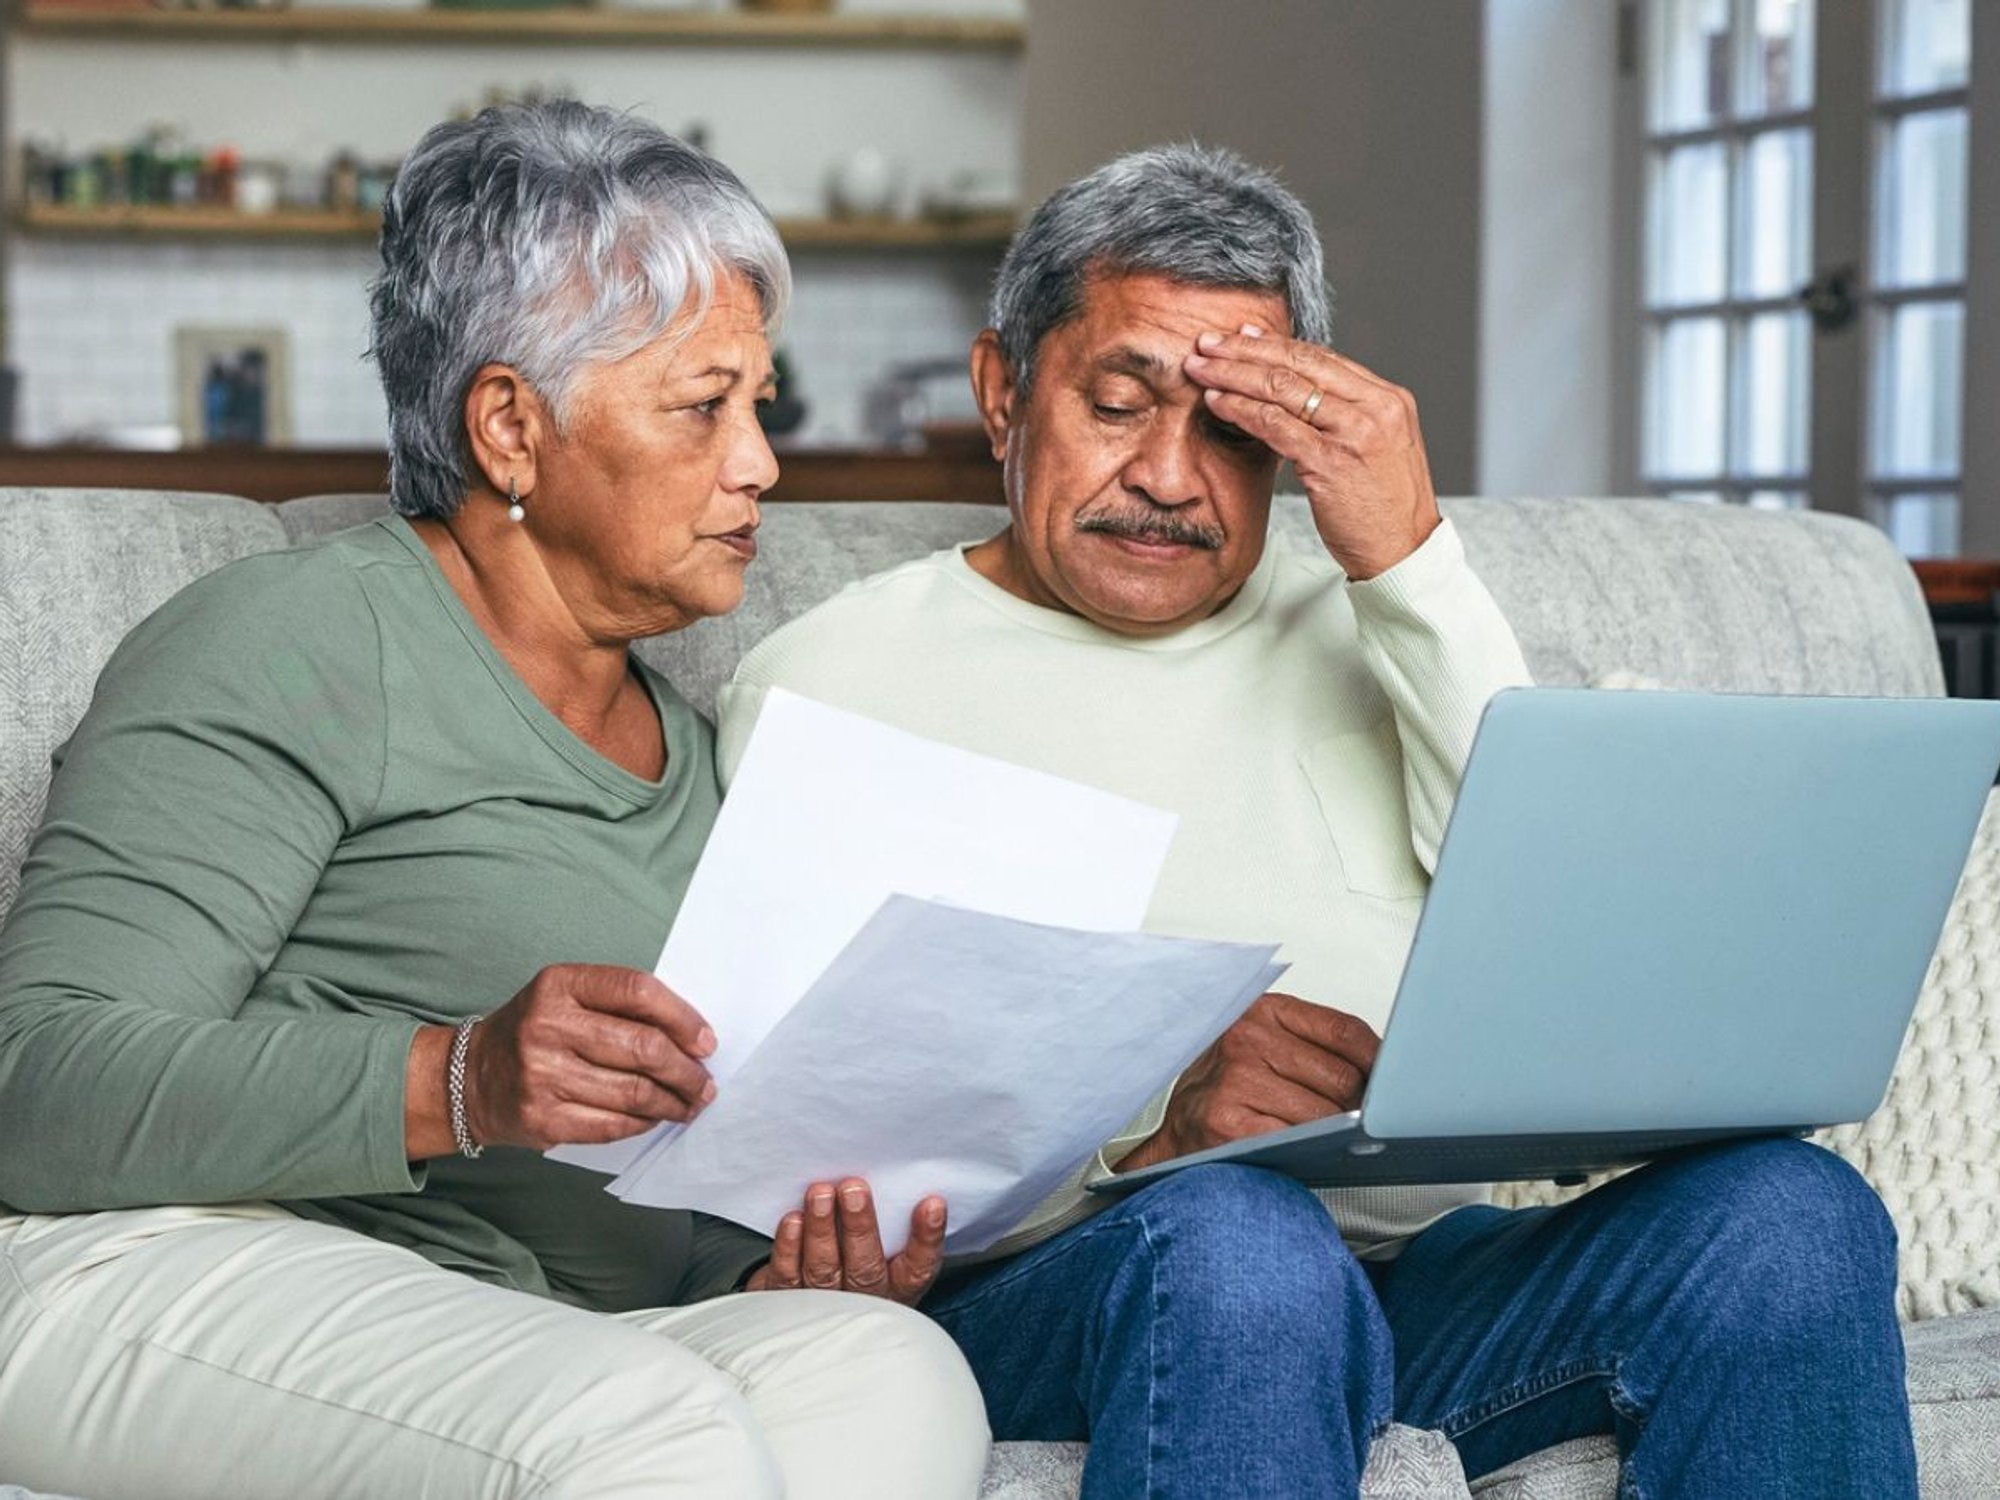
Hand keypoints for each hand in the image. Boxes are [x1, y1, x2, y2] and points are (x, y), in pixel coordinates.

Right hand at [460, 964, 716, 1150]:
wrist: (468, 1078)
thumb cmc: (535, 1031)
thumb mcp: (566, 997)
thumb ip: (620, 1005)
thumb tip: (691, 1037)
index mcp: (559, 984)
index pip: (637, 991)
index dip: (682, 1018)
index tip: (706, 1042)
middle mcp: (547, 1026)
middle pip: (642, 1047)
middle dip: (686, 1070)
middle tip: (704, 1083)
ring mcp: (542, 1075)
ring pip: (633, 1092)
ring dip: (673, 1102)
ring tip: (689, 1104)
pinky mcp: (542, 1119)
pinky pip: (612, 1125)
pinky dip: (643, 1123)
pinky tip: (655, 1118)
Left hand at [743, 1178, 946, 1305]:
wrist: (814, 1304)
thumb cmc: (858, 1260)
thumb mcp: (886, 1248)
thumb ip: (892, 1220)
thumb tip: (889, 1171)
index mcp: (898, 1286)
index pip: (919, 1266)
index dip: (927, 1237)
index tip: (931, 1203)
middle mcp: (865, 1298)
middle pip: (865, 1268)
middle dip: (859, 1227)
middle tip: (854, 1189)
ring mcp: (826, 1303)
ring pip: (825, 1269)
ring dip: (822, 1230)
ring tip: (821, 1194)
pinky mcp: (790, 1299)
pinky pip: (789, 1276)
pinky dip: (790, 1247)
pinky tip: (793, 1220)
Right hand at [1115, 992, 1378, 1173]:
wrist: (1177, 1130)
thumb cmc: (1229, 1089)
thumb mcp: (1267, 1047)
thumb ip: (1316, 1048)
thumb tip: (1386, 1069)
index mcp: (1262, 1011)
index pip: (1344, 1030)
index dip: (1380, 1061)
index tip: (1396, 1081)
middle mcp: (1246, 1039)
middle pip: (1342, 1077)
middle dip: (1360, 1106)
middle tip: (1361, 1121)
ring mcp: (1235, 1081)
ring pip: (1325, 1114)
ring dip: (1338, 1133)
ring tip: (1332, 1137)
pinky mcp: (1228, 1123)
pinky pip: (1297, 1140)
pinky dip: (1311, 1149)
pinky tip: (1308, 1150)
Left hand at [1183, 326, 1440, 579]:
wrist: (1405, 552)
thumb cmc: (1384, 508)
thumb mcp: (1376, 449)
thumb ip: (1346, 418)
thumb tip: (1302, 393)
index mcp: (1388, 399)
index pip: (1323, 357)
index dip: (1277, 343)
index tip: (1242, 335)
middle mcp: (1375, 407)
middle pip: (1299, 363)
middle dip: (1246, 350)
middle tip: (1207, 342)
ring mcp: (1354, 433)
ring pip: (1283, 388)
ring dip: (1234, 375)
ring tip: (1201, 370)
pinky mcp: (1332, 462)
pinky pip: (1276, 426)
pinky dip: (1241, 410)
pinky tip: (1217, 403)